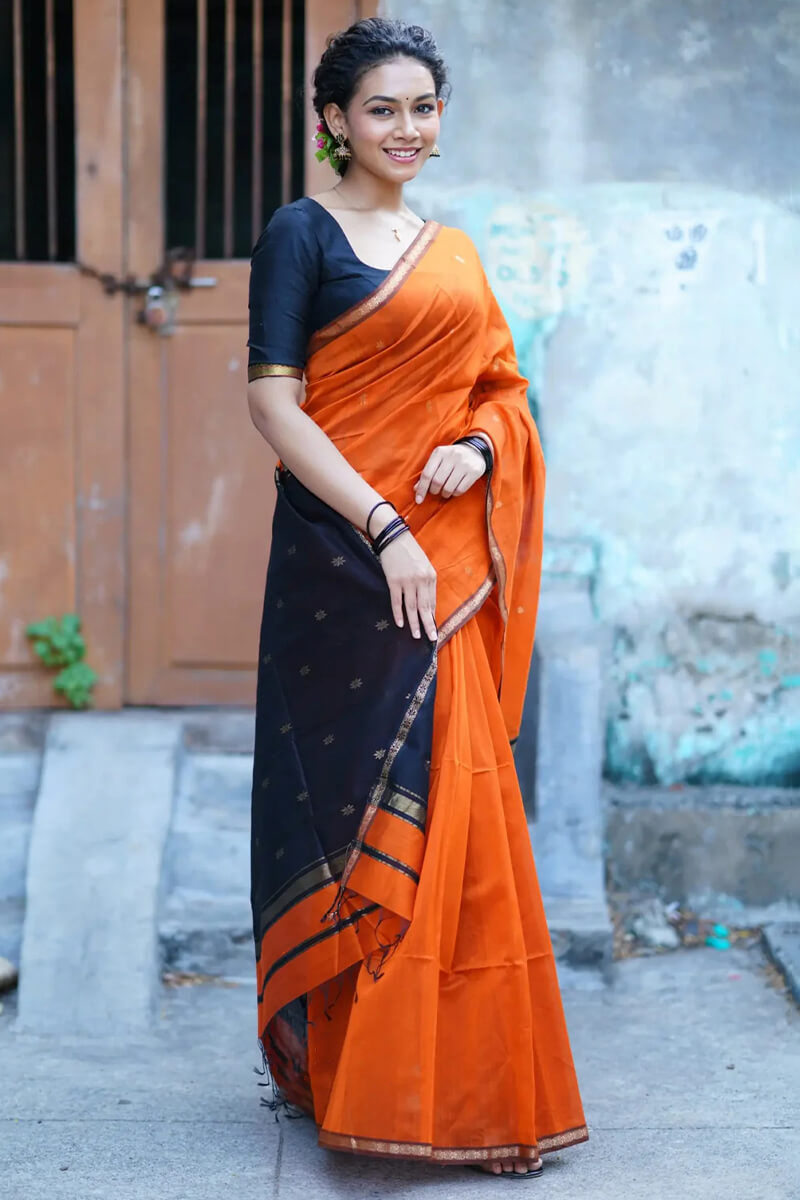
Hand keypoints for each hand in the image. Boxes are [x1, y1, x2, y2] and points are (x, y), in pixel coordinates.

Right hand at [374, 518, 436, 640]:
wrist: (392, 536)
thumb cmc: (408, 551)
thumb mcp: (422, 564)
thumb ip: (425, 582)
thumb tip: (425, 603)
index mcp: (431, 576)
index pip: (432, 601)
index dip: (432, 616)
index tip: (433, 628)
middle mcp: (421, 580)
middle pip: (425, 607)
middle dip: (428, 624)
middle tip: (431, 638)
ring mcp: (407, 581)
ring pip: (412, 607)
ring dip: (414, 623)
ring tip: (417, 636)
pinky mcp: (393, 581)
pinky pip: (397, 601)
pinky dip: (398, 614)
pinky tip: (400, 624)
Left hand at [414, 442, 485, 504]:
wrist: (475, 451)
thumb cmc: (452, 458)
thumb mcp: (438, 461)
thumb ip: (428, 473)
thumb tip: (416, 489)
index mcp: (439, 452)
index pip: (427, 474)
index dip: (422, 489)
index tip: (419, 500)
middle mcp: (452, 456)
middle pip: (437, 481)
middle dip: (434, 490)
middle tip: (436, 491)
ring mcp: (464, 463)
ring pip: (449, 487)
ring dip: (445, 494)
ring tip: (445, 491)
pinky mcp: (474, 471)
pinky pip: (460, 489)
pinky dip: (455, 493)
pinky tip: (455, 489)